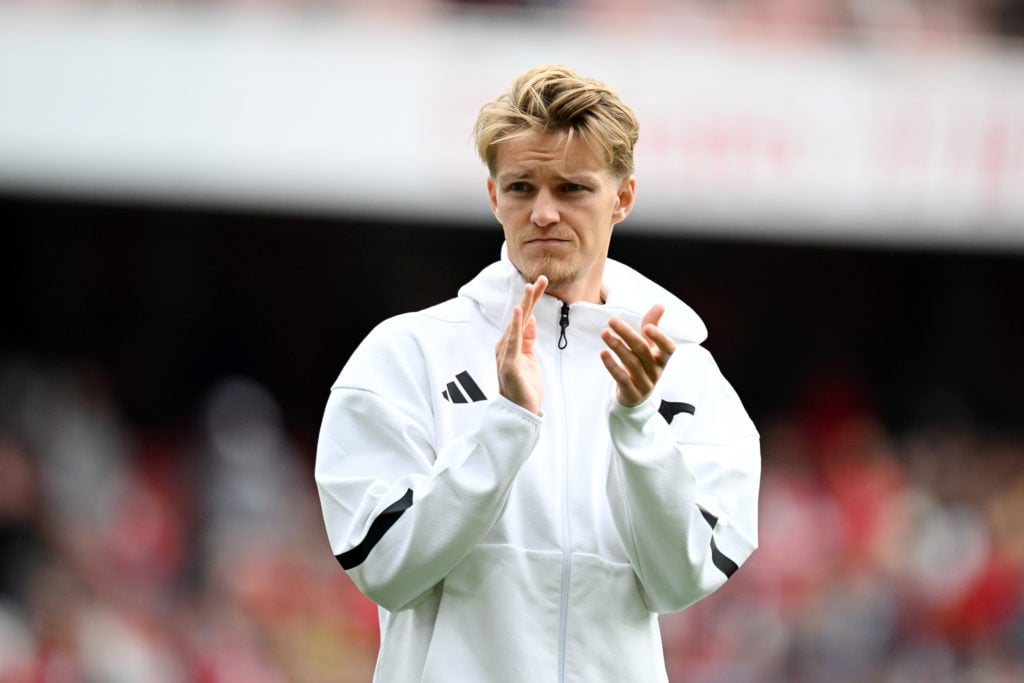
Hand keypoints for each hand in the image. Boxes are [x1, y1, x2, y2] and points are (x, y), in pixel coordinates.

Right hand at [496, 276, 547, 414]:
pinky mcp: (509, 363)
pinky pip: (513, 340)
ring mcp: (505, 353)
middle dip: (530, 297)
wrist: (520, 412)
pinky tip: (521, 311)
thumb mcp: (528, 357)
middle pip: (520, 316)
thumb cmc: (524, 386)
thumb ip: (527, 338)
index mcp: (512, 343)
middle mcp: (506, 345)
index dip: (532, 299)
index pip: (524, 316)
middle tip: (541, 279)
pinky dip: (516, 325)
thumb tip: (529, 318)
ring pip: (516, 324)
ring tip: (530, 288)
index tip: (541, 283)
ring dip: (524, 305)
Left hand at [600, 304, 675, 406]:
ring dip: (617, 346)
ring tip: (604, 333)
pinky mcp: (631, 393)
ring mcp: (645, 384)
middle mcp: (656, 371)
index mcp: (662, 359)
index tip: (647, 326)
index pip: (668, 348)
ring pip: (631, 363)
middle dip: (627, 334)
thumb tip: (660, 305)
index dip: (660, 338)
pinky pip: (622, 378)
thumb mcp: (649, 347)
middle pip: (642, 350)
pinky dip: (612, 365)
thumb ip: (652, 325)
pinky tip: (603, 353)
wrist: (636, 396)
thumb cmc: (643, 365)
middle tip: (612, 320)